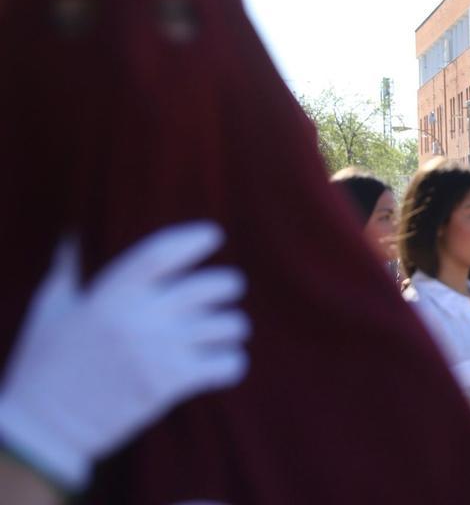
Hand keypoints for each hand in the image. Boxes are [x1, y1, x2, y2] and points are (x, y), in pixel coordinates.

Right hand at [0, 223, 248, 490]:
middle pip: (213, 285)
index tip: (213, 235)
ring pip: (229, 325)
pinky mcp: (170, 384)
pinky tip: (224, 365)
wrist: (44, 428)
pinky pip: (228, 364)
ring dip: (232, 328)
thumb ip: (67, 273)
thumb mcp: (50, 312)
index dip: (194, 239)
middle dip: (229, 285)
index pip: (164, 251)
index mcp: (112, 293)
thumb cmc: (44, 365)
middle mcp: (140, 316)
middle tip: (229, 290)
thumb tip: (70, 241)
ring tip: (224, 333)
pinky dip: (233, 363)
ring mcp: (159, 350)